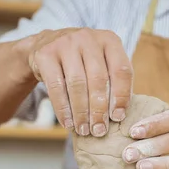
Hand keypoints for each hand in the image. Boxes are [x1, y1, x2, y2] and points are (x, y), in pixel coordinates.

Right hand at [16, 28, 132, 136]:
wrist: (46, 44)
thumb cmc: (82, 61)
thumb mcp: (101, 62)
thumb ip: (113, 81)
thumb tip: (119, 115)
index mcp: (109, 40)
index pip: (121, 70)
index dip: (121, 96)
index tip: (118, 117)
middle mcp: (88, 37)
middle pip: (98, 79)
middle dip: (99, 109)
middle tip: (99, 130)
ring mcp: (65, 43)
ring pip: (77, 84)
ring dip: (81, 112)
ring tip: (83, 130)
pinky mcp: (46, 54)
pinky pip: (56, 86)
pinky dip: (63, 108)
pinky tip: (67, 122)